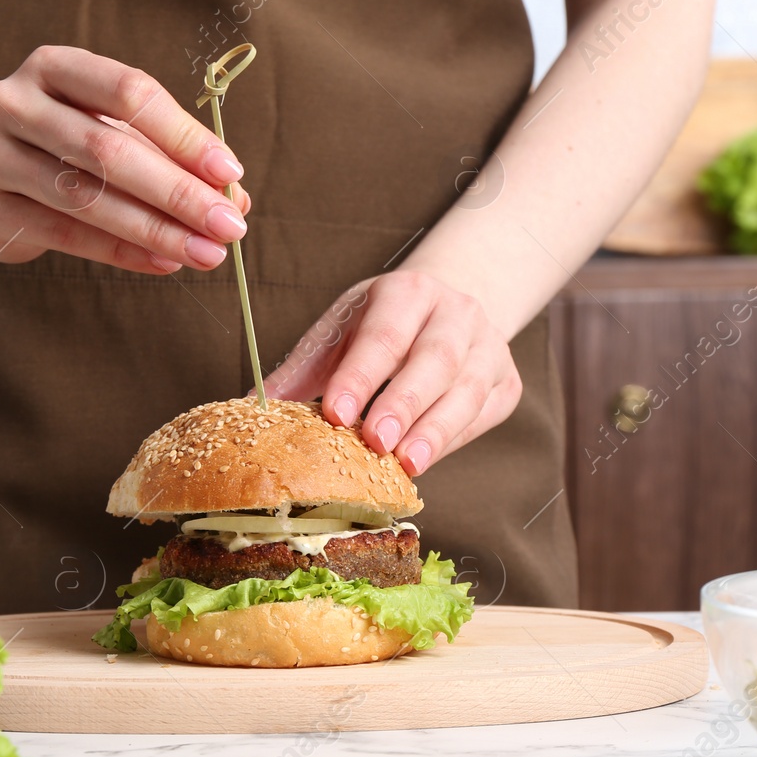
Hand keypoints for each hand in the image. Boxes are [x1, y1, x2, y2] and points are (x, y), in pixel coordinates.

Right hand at [0, 45, 250, 273]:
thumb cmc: (63, 147)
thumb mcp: (111, 131)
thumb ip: (168, 156)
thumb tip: (233, 196)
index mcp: (53, 66)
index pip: (128, 91)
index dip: (183, 134)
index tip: (229, 172)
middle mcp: (12, 101)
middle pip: (108, 149)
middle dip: (177, 192)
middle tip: (228, 226)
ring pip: (85, 197)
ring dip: (156, 230)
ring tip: (206, 252)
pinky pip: (63, 234)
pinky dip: (121, 252)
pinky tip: (163, 262)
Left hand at [262, 271, 521, 475]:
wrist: (449, 311)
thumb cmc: (384, 327)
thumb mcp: (340, 333)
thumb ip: (301, 371)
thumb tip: (250, 409)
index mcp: (406, 292)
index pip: (383, 335)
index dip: (360, 376)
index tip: (336, 413)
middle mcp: (456, 312)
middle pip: (434, 359)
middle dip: (404, 402)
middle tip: (376, 442)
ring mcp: (489, 346)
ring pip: (466, 389)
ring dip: (436, 430)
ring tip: (407, 464)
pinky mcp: (507, 382)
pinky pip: (483, 414)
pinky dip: (456, 439)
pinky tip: (427, 460)